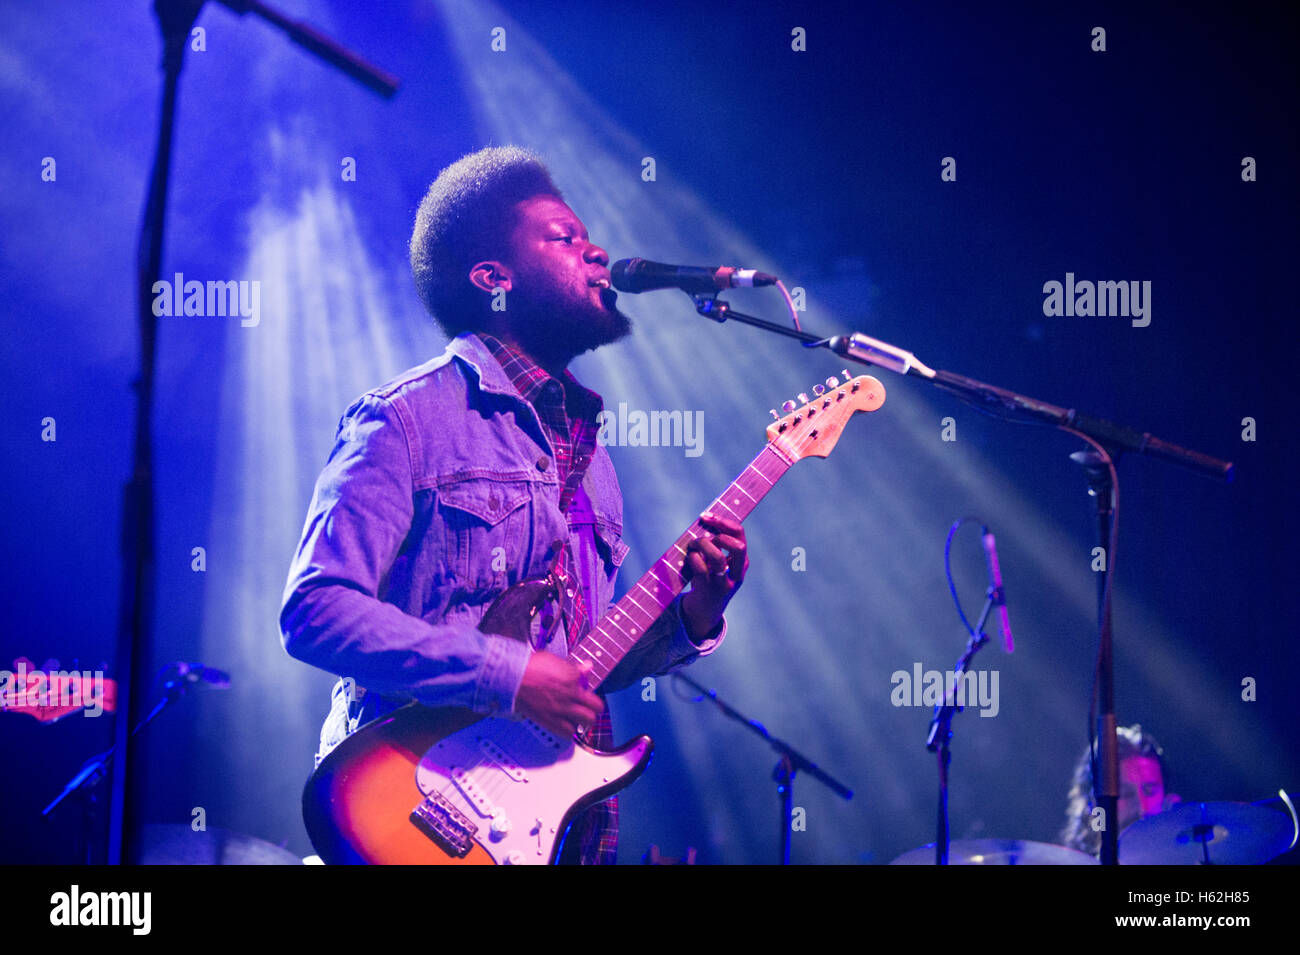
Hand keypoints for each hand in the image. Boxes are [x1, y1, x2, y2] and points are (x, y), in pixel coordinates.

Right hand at [514, 652, 603, 738]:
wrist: (511, 679)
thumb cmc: (527, 667)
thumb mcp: (553, 660)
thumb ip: (572, 667)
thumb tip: (586, 667)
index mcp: (571, 677)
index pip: (590, 683)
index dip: (586, 686)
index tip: (583, 688)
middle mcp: (570, 695)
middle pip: (596, 707)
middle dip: (594, 706)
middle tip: (589, 706)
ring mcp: (561, 709)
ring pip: (586, 721)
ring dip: (584, 719)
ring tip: (579, 718)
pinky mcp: (551, 721)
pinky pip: (569, 733)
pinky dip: (570, 731)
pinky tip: (566, 725)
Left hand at [680, 512, 747, 640]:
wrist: (704, 611)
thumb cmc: (709, 580)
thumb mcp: (718, 563)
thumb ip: (715, 546)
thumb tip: (702, 522)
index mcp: (741, 562)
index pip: (739, 535)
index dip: (723, 522)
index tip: (706, 516)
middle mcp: (737, 573)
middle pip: (737, 546)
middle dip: (718, 536)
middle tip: (703, 538)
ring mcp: (724, 583)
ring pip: (718, 557)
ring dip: (702, 546)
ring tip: (693, 546)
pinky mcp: (709, 590)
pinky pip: (701, 568)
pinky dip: (693, 558)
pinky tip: (689, 558)